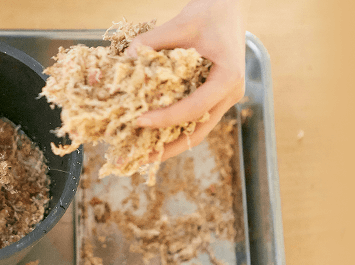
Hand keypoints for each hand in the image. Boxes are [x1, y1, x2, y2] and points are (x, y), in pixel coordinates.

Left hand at [127, 0, 245, 160]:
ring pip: (194, 131)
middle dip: (166, 150)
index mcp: (228, 78)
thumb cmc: (211, 12)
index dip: (166, 118)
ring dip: (167, 145)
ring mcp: (222, 98)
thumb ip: (152, 41)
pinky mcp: (212, 97)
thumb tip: (126, 58)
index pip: (194, 108)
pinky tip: (148, 136)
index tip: (139, 121)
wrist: (228, 7)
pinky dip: (170, 129)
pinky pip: (191, 120)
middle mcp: (228, 94)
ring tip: (139, 155)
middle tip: (136, 160)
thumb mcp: (181, 23)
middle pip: (197, 133)